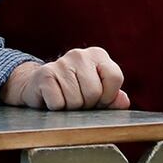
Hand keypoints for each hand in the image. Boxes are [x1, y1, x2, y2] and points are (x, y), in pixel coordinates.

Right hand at [0, 47, 130, 110]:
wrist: (38, 84)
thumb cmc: (73, 89)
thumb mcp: (97, 90)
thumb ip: (113, 97)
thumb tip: (124, 101)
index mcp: (98, 55)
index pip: (115, 77)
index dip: (108, 96)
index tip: (99, 99)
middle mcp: (80, 54)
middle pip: (94, 93)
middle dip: (87, 105)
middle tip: (78, 100)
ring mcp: (61, 62)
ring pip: (75, 101)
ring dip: (70, 108)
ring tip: (64, 98)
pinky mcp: (45, 74)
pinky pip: (58, 103)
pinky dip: (56, 108)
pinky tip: (52, 98)